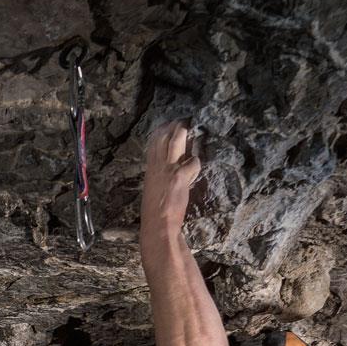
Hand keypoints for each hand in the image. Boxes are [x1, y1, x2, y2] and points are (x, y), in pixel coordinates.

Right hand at [141, 120, 201, 236]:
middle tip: (182, 120)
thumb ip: (160, 177)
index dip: (161, 132)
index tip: (168, 125)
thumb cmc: (155, 213)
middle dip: (173, 126)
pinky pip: (193, 163)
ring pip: (175, 142)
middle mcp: (157, 166)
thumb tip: (169, 171)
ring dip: (183, 132)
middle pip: (163, 138)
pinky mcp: (179, 177)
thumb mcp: (154, 190)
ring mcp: (169, 170)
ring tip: (189, 126)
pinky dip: (196, 164)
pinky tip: (196, 168)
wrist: (158, 225)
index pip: (153, 144)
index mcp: (150, 170)